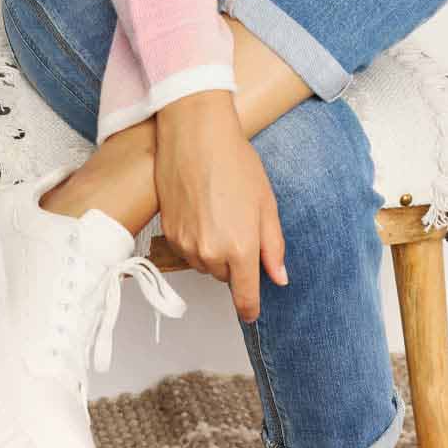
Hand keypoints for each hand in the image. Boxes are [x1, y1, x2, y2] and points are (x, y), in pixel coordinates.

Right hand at [153, 93, 287, 322]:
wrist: (195, 136)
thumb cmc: (234, 162)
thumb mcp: (266, 203)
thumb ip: (273, 246)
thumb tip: (279, 277)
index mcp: (241, 248)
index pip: (245, 297)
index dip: (250, 308)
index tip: (252, 311)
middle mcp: (211, 253)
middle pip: (225, 277)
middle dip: (234, 260)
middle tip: (238, 223)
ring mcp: (186, 245)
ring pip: (204, 264)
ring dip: (213, 250)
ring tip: (217, 211)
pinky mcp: (169, 234)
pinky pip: (186, 250)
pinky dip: (194, 239)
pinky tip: (199, 209)